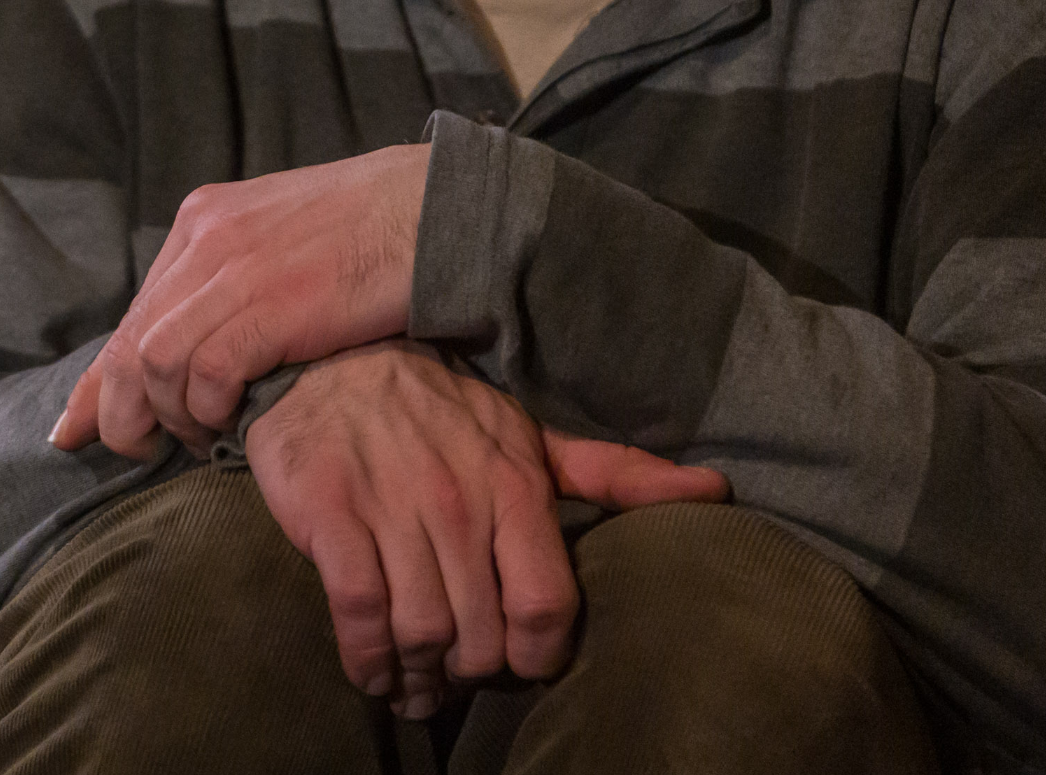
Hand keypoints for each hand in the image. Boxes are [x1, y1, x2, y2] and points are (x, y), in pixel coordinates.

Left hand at [52, 145, 430, 456]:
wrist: (433, 210)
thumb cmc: (371, 236)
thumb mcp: (278, 248)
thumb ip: (229, 288)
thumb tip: (190, 349)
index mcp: (205, 219)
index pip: (134, 312)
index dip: (99, 380)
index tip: (74, 430)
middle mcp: (206, 236)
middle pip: (130, 342)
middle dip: (119, 411)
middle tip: (140, 452)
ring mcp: (235, 265)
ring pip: (155, 362)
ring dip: (169, 418)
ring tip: (200, 442)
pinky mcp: (270, 301)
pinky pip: (205, 371)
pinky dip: (207, 410)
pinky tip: (230, 427)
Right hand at [245, 343, 728, 718]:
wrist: (333, 362)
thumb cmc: (441, 412)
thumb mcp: (531, 437)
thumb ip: (615, 473)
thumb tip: (717, 492)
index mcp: (514, 483)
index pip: (545, 610)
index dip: (531, 656)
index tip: (510, 661)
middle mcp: (456, 495)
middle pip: (478, 636)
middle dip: (467, 675)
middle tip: (450, 680)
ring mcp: (390, 501)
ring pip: (420, 631)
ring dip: (415, 677)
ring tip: (410, 682)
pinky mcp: (329, 508)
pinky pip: (359, 612)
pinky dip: (367, 657)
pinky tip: (371, 664)